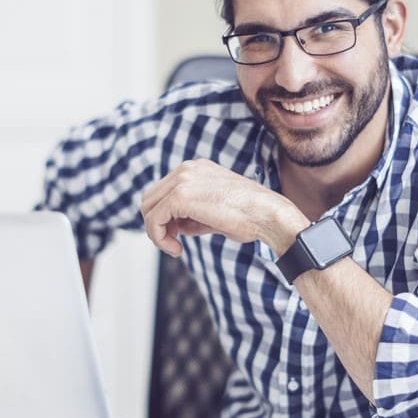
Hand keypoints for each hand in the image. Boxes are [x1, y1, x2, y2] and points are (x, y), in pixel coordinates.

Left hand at [140, 159, 309, 256]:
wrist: (269, 214)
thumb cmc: (250, 216)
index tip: (177, 235)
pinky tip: (176, 249)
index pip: (163, 191)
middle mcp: (186, 169)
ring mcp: (182, 179)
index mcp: (196, 169)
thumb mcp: (214, 212)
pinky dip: (158, 237)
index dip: (164, 217)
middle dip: (157, 224)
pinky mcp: (180, 196)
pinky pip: (154, 219)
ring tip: (174, 247)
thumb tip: (174, 226)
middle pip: (150, 198)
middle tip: (173, 243)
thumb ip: (191, 214)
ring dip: (156, 232)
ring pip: (148, 208)